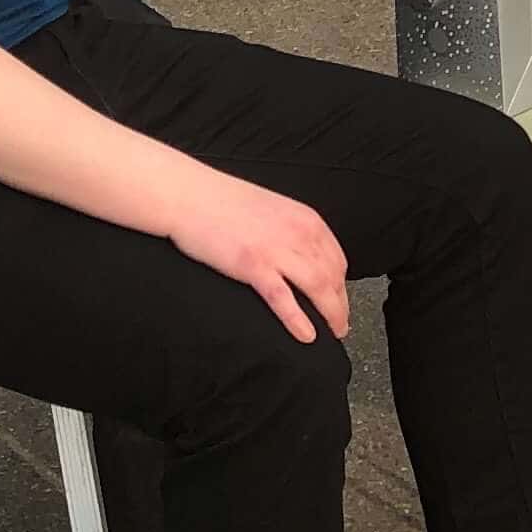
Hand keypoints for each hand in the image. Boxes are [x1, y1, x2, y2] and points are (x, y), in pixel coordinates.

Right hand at [169, 170, 350, 343]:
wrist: (189, 196)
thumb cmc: (224, 203)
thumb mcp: (272, 211)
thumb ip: (291, 232)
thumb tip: (301, 256)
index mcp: (306, 219)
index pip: (338, 260)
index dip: (342, 287)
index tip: (341, 302)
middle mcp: (298, 233)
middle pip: (333, 277)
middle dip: (341, 306)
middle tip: (340, 326)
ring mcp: (277, 250)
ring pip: (318, 288)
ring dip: (330, 315)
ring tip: (332, 334)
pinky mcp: (253, 265)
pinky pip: (283, 299)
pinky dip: (298, 320)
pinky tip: (306, 336)